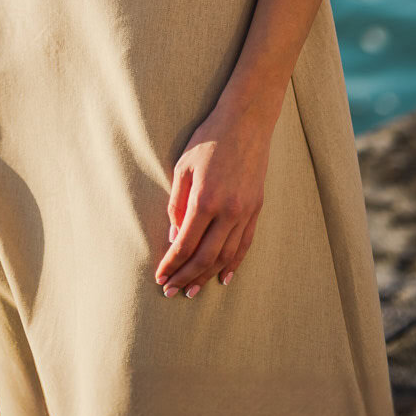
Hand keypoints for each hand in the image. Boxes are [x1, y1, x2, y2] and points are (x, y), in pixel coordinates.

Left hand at [154, 93, 274, 296]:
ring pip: (226, 256)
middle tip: (170, 292)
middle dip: (185, 277)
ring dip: (207, 277)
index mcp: (205, 199)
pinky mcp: (256, 210)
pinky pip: (244, 245)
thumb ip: (176, 204)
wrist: (246, 122)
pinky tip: (224, 277)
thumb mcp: (183, 166)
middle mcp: (228, 211)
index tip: (160, 277)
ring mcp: (245, 212)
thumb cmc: (208, 140)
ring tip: (192, 292)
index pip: (185, 243)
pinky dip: (234, 264)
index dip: (171, 264)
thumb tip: (174, 237)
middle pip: (205, 257)